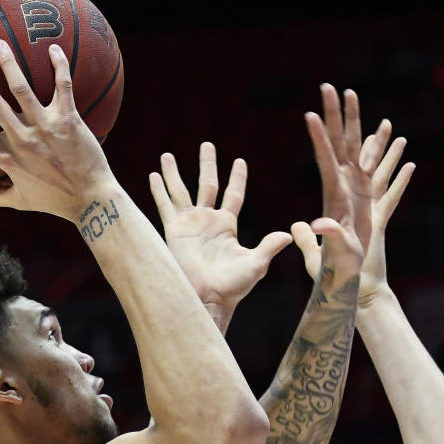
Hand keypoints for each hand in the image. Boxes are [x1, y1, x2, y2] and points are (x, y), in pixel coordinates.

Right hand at [0, 41, 115, 217]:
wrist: (91, 200)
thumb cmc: (56, 202)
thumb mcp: (21, 202)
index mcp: (7, 158)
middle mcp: (22, 140)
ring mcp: (45, 128)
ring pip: (21, 88)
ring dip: (8, 63)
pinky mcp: (69, 120)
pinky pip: (63, 86)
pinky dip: (59, 65)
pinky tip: (53, 49)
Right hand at [149, 143, 291, 329]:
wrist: (208, 298)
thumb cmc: (233, 286)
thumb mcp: (256, 264)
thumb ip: (269, 247)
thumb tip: (289, 235)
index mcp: (227, 226)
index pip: (233, 195)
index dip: (236, 178)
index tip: (239, 161)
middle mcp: (207, 221)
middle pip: (207, 185)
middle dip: (206, 165)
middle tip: (207, 145)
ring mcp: (189, 225)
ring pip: (181, 191)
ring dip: (174, 173)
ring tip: (167, 154)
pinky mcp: (174, 232)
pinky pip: (165, 206)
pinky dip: (159, 191)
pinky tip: (154, 175)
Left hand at [294, 84, 376, 282]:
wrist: (345, 276)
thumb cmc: (337, 266)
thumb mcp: (333, 251)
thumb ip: (328, 236)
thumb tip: (318, 224)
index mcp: (333, 194)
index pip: (325, 159)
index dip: (319, 137)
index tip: (310, 113)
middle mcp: (343, 185)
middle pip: (341, 143)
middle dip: (337, 115)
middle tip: (330, 86)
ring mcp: (356, 189)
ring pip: (360, 148)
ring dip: (359, 123)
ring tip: (354, 95)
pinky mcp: (369, 199)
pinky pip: (380, 168)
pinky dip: (389, 154)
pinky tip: (399, 140)